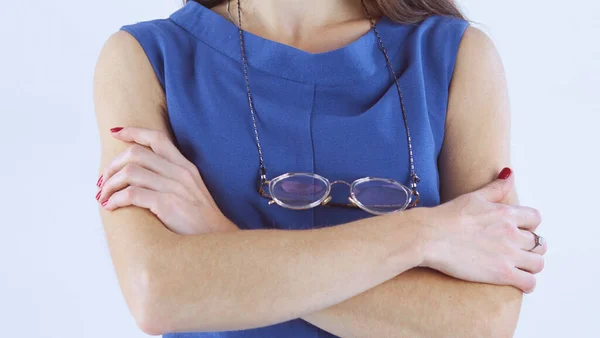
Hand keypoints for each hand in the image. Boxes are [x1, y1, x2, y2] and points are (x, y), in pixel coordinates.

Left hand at [96, 127, 237, 234]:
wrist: (216, 239)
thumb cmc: (199, 220)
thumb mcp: (191, 190)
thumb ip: (171, 178)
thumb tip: (141, 174)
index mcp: (185, 166)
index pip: (156, 138)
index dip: (133, 132)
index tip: (115, 133)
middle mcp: (180, 172)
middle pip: (136, 153)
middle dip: (112, 165)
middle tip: (103, 180)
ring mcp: (174, 187)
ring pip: (130, 172)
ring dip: (110, 184)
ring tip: (103, 196)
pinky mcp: (167, 204)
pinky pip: (132, 194)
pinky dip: (116, 199)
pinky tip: (111, 206)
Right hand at [420, 169, 546, 292]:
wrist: (429, 236)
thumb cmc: (446, 216)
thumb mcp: (473, 197)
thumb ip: (495, 188)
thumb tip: (509, 173)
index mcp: (506, 213)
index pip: (535, 218)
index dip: (529, 225)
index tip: (519, 230)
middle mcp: (512, 233)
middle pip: (539, 242)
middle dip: (531, 246)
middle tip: (518, 250)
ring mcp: (508, 255)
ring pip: (538, 263)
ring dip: (531, 265)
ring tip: (520, 267)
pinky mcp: (501, 274)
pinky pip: (529, 282)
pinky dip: (528, 283)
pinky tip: (519, 281)